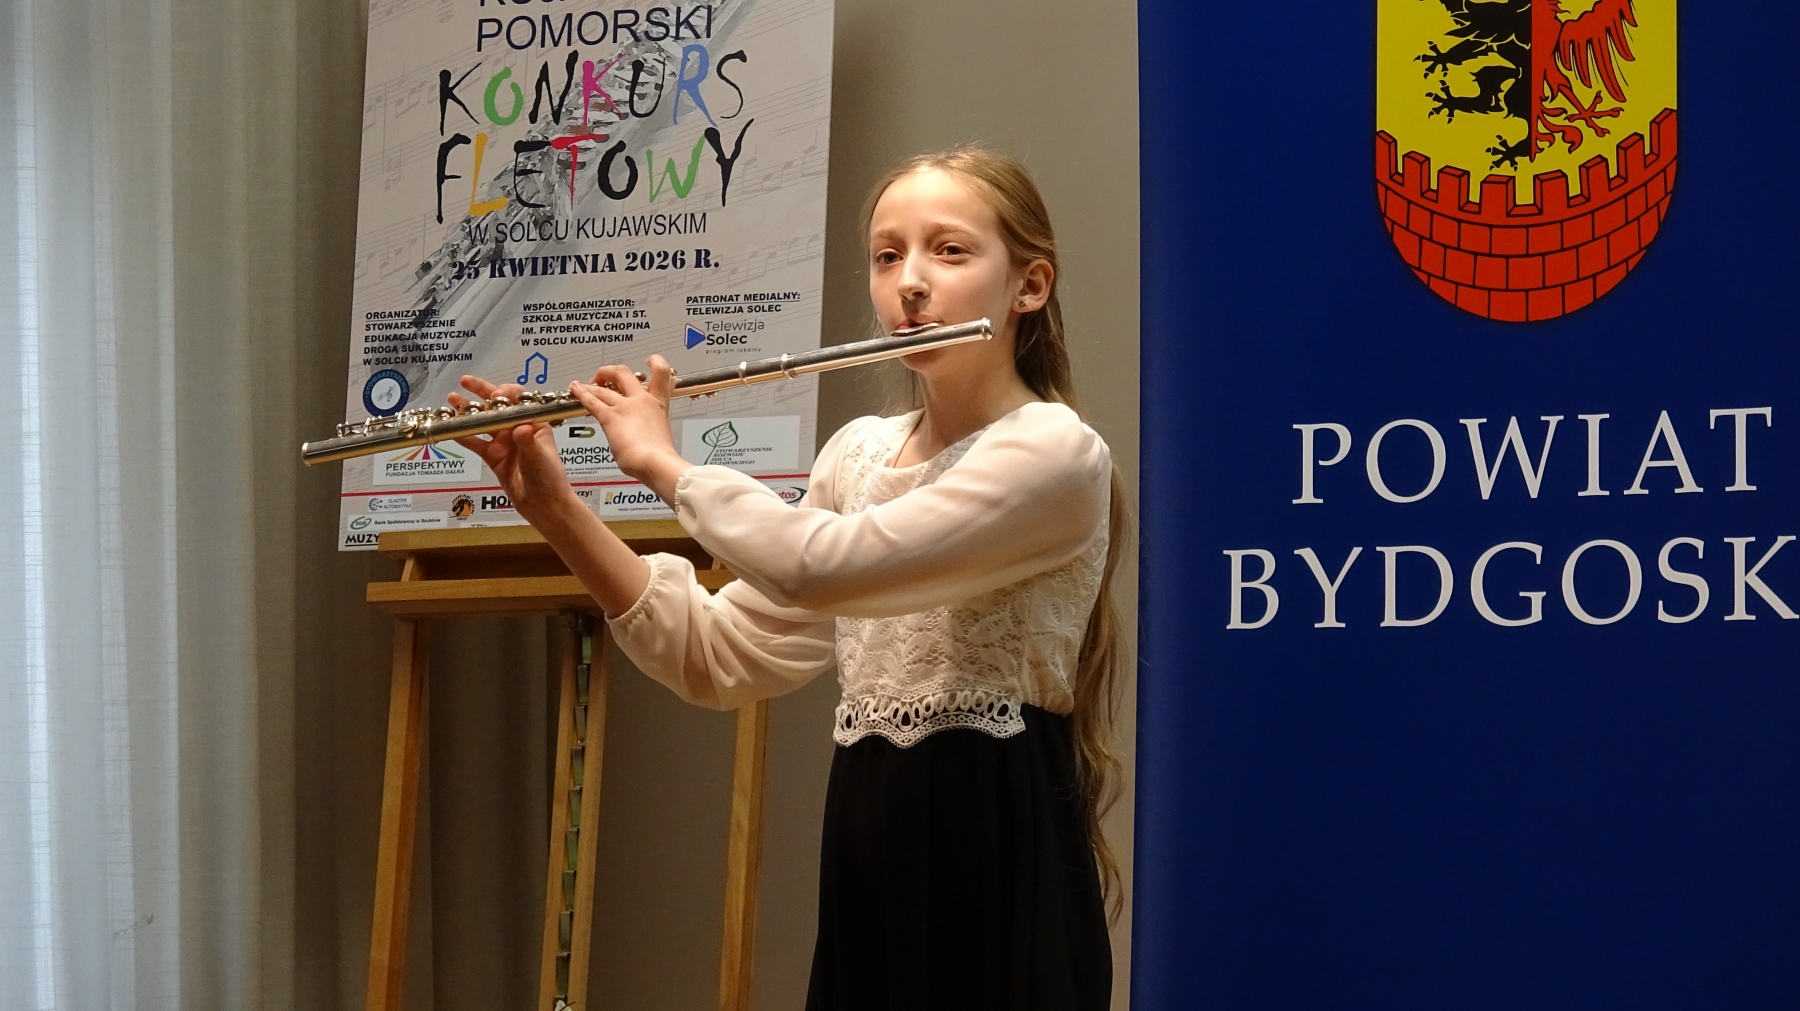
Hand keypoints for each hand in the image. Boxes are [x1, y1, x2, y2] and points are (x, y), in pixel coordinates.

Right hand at [450, 376, 576, 522]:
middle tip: (465, 381)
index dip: (506, 394)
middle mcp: (517, 428)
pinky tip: (451, 427)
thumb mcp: (539, 458)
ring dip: (468, 411)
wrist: (543, 504)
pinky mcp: (493, 456)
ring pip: (483, 421)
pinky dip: (463, 435)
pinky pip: (475, 442)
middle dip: (482, 391)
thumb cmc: (549, 478)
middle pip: (498, 405)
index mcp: (534, 422)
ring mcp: (504, 441)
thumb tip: (520, 428)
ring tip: (452, 400)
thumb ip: (528, 442)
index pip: (519, 400)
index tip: (496, 396)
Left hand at [568, 355, 691, 502]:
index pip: (662, 373)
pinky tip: (574, 389)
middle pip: (624, 373)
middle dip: (611, 372)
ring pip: (603, 388)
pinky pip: (592, 401)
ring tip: (582, 385)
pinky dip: (581, 393)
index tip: (649, 361)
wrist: (656, 462)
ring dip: (591, 385)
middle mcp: (642, 399)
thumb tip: (643, 439)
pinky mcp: (610, 417)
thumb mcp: (663, 437)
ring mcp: (625, 406)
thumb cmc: (661, 456)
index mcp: (659, 404)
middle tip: (605, 378)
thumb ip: (651, 431)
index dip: (655, 362)